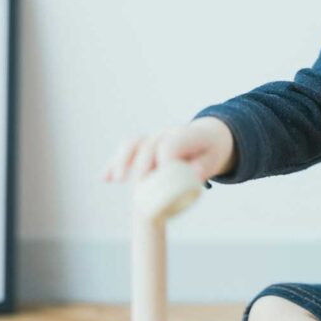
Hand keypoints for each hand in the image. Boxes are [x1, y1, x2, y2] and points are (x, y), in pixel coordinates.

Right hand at [103, 117, 234, 183]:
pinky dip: (115, 163)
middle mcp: (168, 132)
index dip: (164, 160)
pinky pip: (127, 150)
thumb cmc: (211, 151)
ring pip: (133, 144)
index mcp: (187, 134)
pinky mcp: (145, 143)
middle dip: (141, 166)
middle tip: (137, 188)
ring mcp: (154, 136)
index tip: (160, 178)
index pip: (170, 145)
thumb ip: (205, 167)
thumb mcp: (215, 158)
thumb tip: (193, 176)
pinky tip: (105, 178)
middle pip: (148, 145)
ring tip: (116, 180)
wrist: (209, 136)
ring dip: (122, 161)